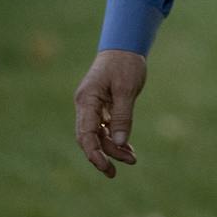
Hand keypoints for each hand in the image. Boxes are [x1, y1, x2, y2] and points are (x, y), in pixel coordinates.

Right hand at [74, 49, 146, 177]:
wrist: (125, 46)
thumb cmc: (126, 64)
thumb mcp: (127, 89)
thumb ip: (122, 116)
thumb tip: (118, 144)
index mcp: (87, 100)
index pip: (86, 134)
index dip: (94, 154)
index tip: (107, 167)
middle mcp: (85, 105)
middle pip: (89, 138)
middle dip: (103, 155)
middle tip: (120, 169)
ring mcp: (92, 106)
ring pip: (98, 134)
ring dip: (112, 147)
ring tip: (131, 159)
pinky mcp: (100, 106)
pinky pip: (104, 126)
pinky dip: (114, 137)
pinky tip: (127, 148)